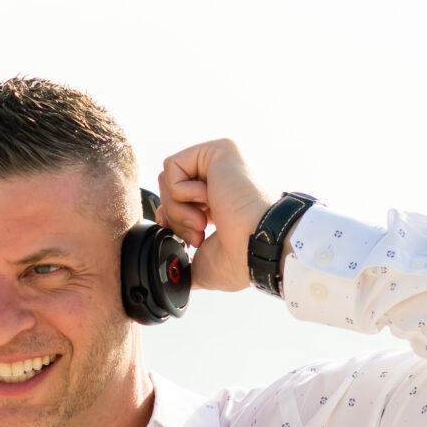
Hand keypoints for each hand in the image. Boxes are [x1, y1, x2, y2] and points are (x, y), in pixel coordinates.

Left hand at [155, 139, 272, 291]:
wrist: (259, 247)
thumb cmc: (241, 258)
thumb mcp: (205, 263)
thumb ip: (186, 262)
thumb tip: (174, 277)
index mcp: (220, 200)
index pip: (177, 200)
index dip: (171, 220)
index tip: (185, 239)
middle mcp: (221, 177)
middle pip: (168, 189)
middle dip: (175, 218)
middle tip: (198, 235)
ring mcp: (221, 161)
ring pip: (168, 178)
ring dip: (178, 208)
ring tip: (202, 222)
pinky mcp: (218, 149)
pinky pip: (173, 166)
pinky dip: (181, 191)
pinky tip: (210, 200)